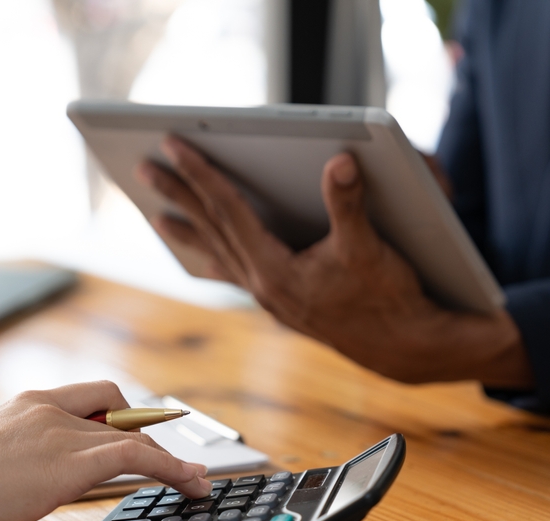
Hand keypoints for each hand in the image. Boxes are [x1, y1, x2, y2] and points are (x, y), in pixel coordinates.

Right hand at [0, 382, 212, 520]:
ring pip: (132, 436)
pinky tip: (190, 483)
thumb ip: (15, 454)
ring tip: (193, 480)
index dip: (120, 414)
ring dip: (167, 458)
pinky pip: (137, 456)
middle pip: (116, 410)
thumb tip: (27, 474)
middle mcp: (48, 408)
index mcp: (25, 404)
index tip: (137, 432)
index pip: (90, 396)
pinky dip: (172, 468)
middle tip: (163, 462)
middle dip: (144, 434)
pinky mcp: (71, 462)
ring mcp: (61, 432)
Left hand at [136, 136, 532, 386]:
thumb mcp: (369, 247)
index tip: (173, 145)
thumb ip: (349, 203)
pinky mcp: (283, 303)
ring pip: (219, 253)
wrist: (403, 347)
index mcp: (276, 270)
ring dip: (189, 229)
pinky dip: (217, 260)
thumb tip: (341, 161)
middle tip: (146, 167)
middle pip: (213, 229)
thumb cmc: (389, 298)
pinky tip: (205, 261)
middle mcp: (264, 286)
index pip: (228, 210)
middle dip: (179, 194)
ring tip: (159, 215)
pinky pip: (238, 275)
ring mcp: (271, 297)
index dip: (200, 173)